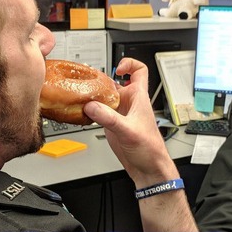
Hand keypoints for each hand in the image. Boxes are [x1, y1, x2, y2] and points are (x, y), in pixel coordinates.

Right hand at [83, 57, 178, 187]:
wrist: (147, 168)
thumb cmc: (150, 148)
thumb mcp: (129, 130)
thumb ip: (109, 117)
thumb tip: (92, 106)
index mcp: (138, 97)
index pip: (139, 70)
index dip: (129, 64)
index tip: (117, 68)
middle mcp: (128, 102)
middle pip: (113, 83)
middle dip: (100, 81)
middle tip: (87, 83)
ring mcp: (119, 113)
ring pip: (103, 97)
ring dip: (92, 96)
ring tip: (81, 96)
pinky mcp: (111, 124)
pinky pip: (98, 111)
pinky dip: (89, 110)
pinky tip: (83, 113)